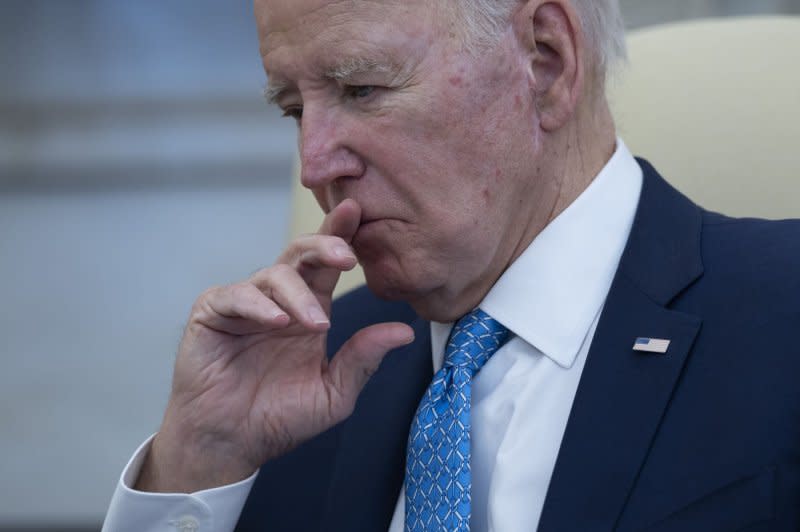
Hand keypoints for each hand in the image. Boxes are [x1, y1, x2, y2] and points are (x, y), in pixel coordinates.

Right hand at [135, 199, 414, 492]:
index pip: (327, 265)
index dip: (341, 236)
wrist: (231, 443)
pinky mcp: (212, 313)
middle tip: (346, 255)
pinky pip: (235, 296)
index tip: (357, 211)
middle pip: (301, 253)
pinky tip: (277, 321)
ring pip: (273, 274)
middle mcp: (278, 299)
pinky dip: (258, 305)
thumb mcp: (333, 392)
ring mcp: (244, 303)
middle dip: (325, 244)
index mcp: (310, 309)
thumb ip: (363, 359)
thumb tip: (405, 332)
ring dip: (299, 295)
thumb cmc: (279, 418)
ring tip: (318, 325)